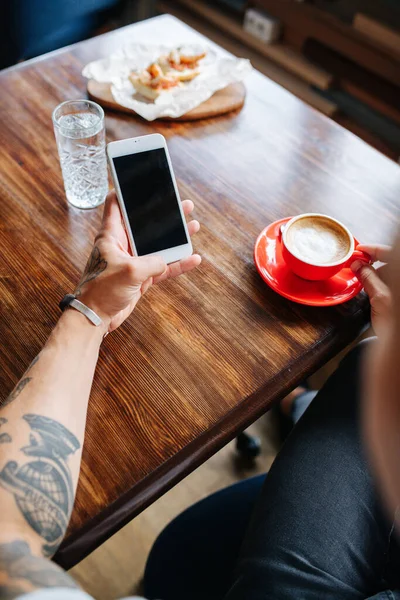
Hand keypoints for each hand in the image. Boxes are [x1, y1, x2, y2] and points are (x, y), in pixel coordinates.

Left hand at [75, 191, 200, 332]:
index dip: (124, 191)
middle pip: (145, 224)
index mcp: (111, 236)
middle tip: (181, 204)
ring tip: (193, 225)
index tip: (137, 180)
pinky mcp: (141, 277)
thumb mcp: (130, 272)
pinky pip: (163, 266)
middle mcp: (122, 245)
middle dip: (164, 214)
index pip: (115, 206)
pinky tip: (193, 259)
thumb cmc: (102, 291)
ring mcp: (133, 261)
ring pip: (158, 245)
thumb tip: (165, 261)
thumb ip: (152, 263)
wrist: (96, 318)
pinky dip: (178, 263)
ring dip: (175, 237)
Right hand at [351, 244, 391, 336]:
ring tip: (362, 278)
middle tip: (356, 264)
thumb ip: (368, 278)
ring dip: (374, 273)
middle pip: (387, 262)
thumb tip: (357, 264)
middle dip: (372, 262)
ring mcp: (395, 288)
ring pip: (387, 272)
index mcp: (398, 277)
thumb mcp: (380, 297)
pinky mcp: (392, 296)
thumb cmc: (395, 323)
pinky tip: (370, 288)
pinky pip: (385, 283)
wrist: (398, 341)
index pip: (388, 253)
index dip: (373, 249)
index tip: (359, 250)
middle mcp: (397, 281)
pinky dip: (377, 282)